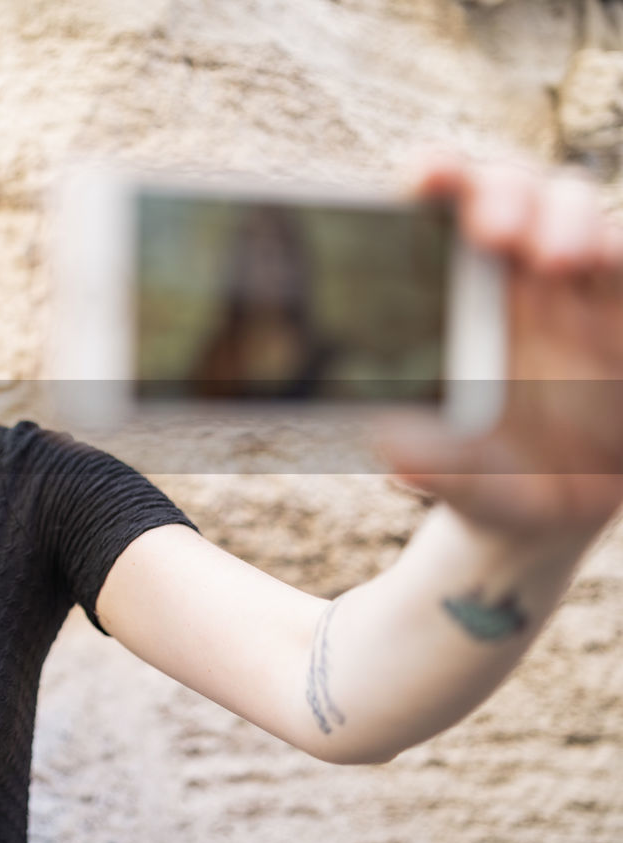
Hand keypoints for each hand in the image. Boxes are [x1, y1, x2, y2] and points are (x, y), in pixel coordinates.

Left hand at [377, 152, 622, 538]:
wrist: (555, 509)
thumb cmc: (484, 478)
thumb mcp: (461, 480)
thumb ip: (433, 465)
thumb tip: (398, 453)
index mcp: (444, 296)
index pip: (434, 212)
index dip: (433, 176)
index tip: (427, 176)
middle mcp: (506, 275)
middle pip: (507, 190)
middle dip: (502, 191)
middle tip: (494, 232)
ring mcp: (573, 283)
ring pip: (573, 207)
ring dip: (566, 218)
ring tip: (558, 259)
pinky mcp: (622, 302)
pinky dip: (619, 248)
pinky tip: (605, 261)